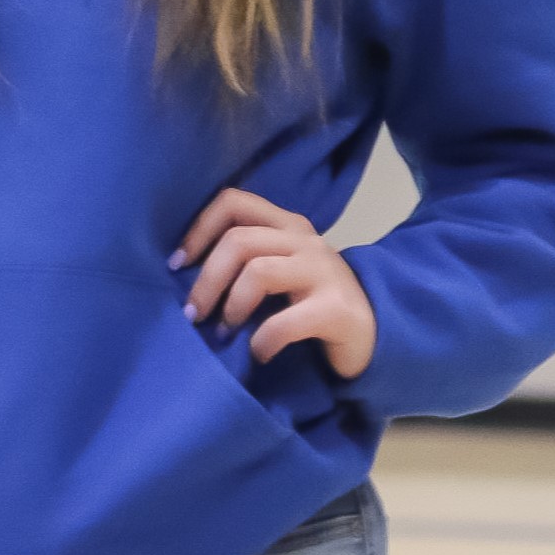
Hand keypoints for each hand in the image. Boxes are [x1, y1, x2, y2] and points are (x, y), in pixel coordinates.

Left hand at [173, 189, 377, 379]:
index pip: (234, 202)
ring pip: (257, 271)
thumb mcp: (282, 270)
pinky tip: (258, 353)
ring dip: (230, 305)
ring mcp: (323, 272)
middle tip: (193, 314)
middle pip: (238, 240)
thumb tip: (186, 274)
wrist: (376, 332)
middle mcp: (304, 240)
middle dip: (206, 279)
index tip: (178, 264)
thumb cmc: (314, 303)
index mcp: (287, 225)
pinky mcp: (335, 309)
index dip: (199, 229)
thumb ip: (248, 260)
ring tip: (224, 331)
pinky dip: (261, 340)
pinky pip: (284, 321)